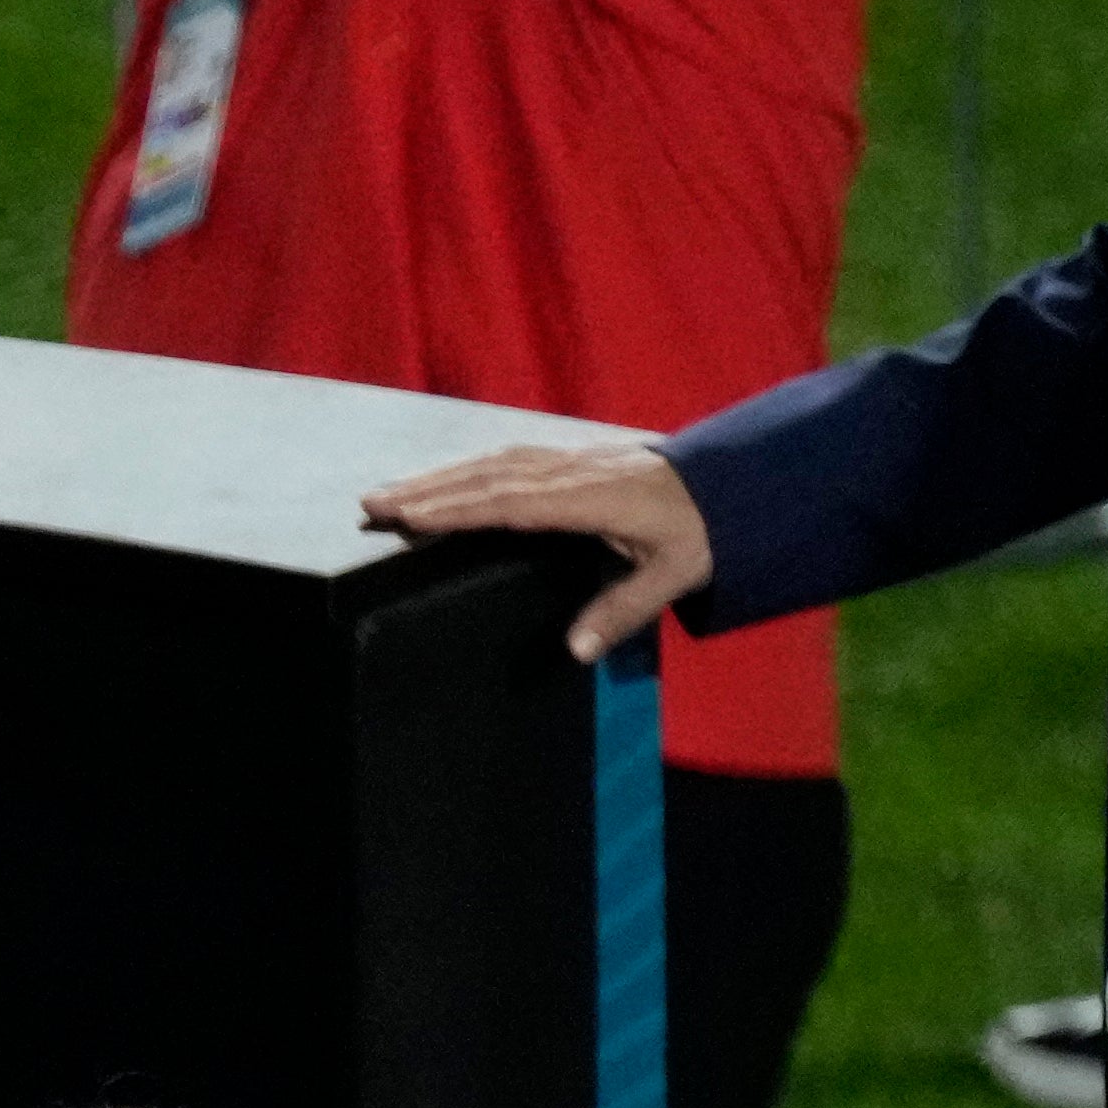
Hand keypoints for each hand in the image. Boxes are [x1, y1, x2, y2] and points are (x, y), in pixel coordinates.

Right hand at [358, 441, 712, 663]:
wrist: (736, 479)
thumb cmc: (705, 528)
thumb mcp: (676, 574)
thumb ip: (623, 610)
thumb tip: (574, 649)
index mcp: (592, 499)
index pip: (511, 503)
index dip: (457, 509)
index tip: (408, 515)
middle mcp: (573, 472)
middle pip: (488, 477)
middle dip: (427, 489)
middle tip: (371, 503)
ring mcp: (572, 460)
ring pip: (493, 463)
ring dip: (439, 476)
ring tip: (391, 493)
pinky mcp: (573, 458)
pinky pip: (510, 458)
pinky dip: (469, 467)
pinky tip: (446, 478)